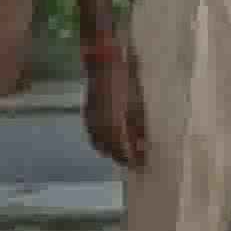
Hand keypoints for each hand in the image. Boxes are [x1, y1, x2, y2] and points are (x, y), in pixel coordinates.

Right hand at [84, 53, 145, 168]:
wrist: (103, 64)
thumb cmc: (126, 84)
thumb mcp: (138, 106)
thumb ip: (139, 129)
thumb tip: (143, 146)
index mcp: (113, 129)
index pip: (123, 153)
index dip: (134, 160)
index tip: (143, 166)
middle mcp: (99, 130)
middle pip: (110, 152)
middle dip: (122, 157)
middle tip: (136, 159)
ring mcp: (90, 122)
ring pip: (99, 145)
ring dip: (111, 150)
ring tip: (125, 151)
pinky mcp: (87, 115)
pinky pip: (94, 135)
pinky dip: (102, 141)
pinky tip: (111, 138)